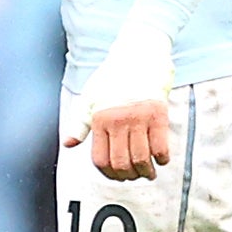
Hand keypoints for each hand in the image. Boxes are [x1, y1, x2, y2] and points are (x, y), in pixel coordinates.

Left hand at [63, 20, 173, 180]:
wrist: (137, 55)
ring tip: (148, 173)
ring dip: (145, 171)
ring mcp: (139, 118)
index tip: (116, 175)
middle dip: (127, 176)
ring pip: (141, 158)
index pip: (100, 159)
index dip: (108, 173)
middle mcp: (118, 120)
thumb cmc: (112, 77)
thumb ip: (79, 123)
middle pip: (121, 163)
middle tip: (133, 177)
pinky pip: (160, 146)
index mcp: (100, 119)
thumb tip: (69, 144)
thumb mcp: (90, 98)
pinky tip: (161, 159)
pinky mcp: (158, 114)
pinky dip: (161, 158)